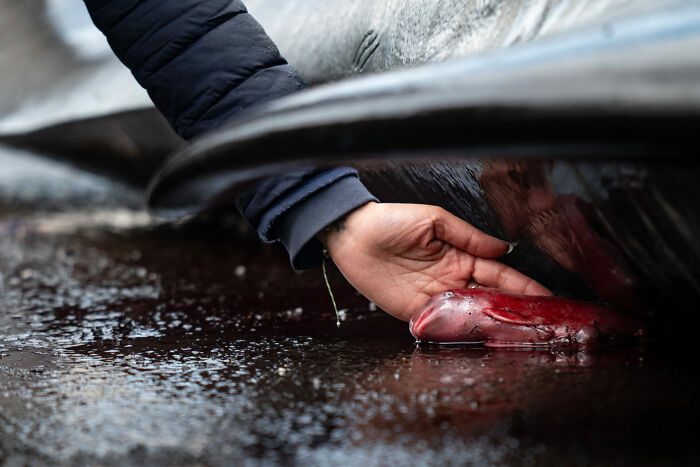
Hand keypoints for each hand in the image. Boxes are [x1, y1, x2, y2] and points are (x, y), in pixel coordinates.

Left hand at [323, 202, 551, 321]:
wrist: (352, 235)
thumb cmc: (390, 221)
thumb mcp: (434, 221)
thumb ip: (468, 236)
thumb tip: (503, 248)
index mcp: (460, 255)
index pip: (499, 273)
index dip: (523, 285)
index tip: (546, 296)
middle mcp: (452, 279)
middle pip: (491, 297)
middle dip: (516, 309)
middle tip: (543, 323)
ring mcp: (435, 297)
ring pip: (471, 314)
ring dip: (493, 324)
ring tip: (519, 336)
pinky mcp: (415, 312)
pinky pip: (442, 324)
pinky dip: (460, 332)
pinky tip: (479, 338)